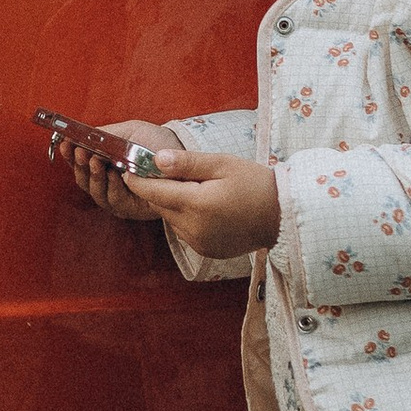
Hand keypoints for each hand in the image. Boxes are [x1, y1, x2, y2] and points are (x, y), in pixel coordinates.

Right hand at [56, 124, 187, 219]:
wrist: (181, 156)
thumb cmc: (155, 142)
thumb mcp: (129, 131)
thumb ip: (106, 134)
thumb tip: (81, 135)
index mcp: (102, 161)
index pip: (78, 161)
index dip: (68, 154)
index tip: (64, 143)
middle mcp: (106, 181)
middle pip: (82, 178)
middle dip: (79, 164)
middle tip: (79, 152)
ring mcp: (116, 196)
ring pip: (94, 191)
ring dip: (93, 175)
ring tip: (95, 160)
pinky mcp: (129, 208)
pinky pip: (115, 201)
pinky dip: (112, 188)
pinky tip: (114, 175)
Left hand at [124, 146, 282, 253]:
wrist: (282, 216)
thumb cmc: (255, 183)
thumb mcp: (221, 164)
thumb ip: (186, 163)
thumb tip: (156, 160)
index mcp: (197, 204)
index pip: (153, 192)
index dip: (137, 180)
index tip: (128, 167)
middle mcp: (194, 228)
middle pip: (160, 205)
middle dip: (157, 188)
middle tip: (164, 170)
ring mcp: (199, 243)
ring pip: (171, 218)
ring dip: (172, 203)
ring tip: (193, 187)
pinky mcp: (205, 251)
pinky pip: (183, 230)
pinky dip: (185, 217)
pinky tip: (204, 205)